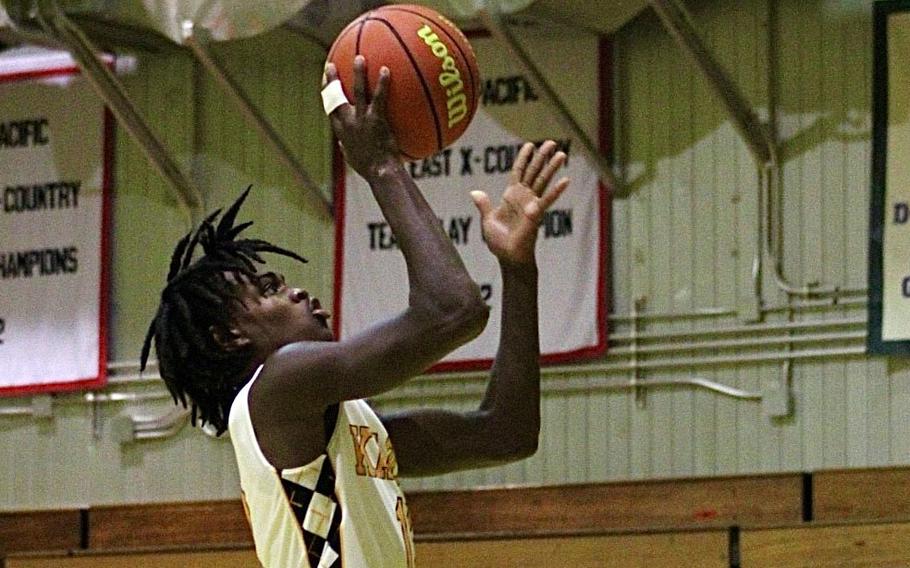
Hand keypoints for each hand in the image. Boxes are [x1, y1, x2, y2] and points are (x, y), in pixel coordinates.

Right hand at [324, 56, 399, 179]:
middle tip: (331, 65)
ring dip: (357, 73)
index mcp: (341, 131)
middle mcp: (348, 123)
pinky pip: (379, 97)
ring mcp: (361, 120)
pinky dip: (382, 83)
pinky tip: (386, 70)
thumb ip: (347, 147)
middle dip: (332, 79)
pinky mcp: (376, 120)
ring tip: (359, 58)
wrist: (380, 172)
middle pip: (336, 96)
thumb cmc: (369, 169)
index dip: (325, 94)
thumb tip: (344, 145)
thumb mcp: (352, 158)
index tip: (323, 83)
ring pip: (358, 91)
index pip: (329, 108)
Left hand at [471, 141, 569, 265]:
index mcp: (511, 196)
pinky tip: (566, 180)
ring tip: (561, 153)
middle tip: (551, 142)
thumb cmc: (499, 242)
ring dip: (552, 168)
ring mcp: (531, 204)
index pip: (518, 172)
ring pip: (542, 181)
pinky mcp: (536, 213)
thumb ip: (484, 205)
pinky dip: (556, 191)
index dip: (523, 158)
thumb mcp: (488, 220)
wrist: (508, 257)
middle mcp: (524, 197)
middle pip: (534, 172)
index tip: (529, 145)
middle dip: (542, 157)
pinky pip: (547, 200)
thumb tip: (475, 192)